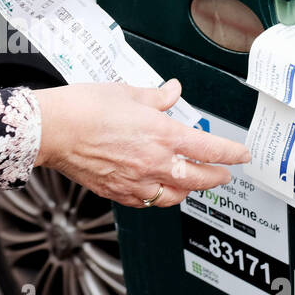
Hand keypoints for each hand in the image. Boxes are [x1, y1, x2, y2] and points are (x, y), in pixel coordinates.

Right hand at [33, 80, 251, 208]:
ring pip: (175, 196)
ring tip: (192, 184)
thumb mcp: (127, 93)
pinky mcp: (116, 192)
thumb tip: (172, 93)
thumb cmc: (84, 108)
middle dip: (217, 178)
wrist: (52, 130)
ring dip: (189, 190)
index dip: (232, 153)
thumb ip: (156, 98)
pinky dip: (158, 197)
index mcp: (161, 135)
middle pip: (199, 179)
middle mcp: (153, 163)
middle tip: (224, 175)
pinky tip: (157, 190)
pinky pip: (147, 202)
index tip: (242, 155)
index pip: (210, 149)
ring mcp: (135, 181)